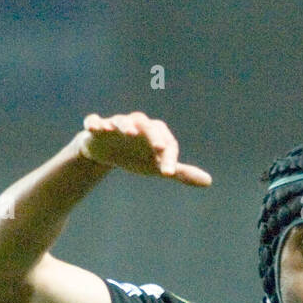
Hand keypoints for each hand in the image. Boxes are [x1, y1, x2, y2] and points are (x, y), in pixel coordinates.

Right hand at [78, 112, 212, 185]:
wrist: (108, 149)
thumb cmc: (137, 156)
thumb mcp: (158, 166)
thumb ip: (181, 172)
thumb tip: (209, 182)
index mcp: (155, 134)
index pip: (167, 144)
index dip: (169, 158)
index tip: (167, 174)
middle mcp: (137, 125)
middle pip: (147, 126)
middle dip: (153, 135)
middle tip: (158, 147)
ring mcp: (116, 125)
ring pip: (122, 121)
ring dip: (125, 125)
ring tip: (128, 133)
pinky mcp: (97, 128)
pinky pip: (94, 121)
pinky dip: (94, 122)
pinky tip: (94, 127)